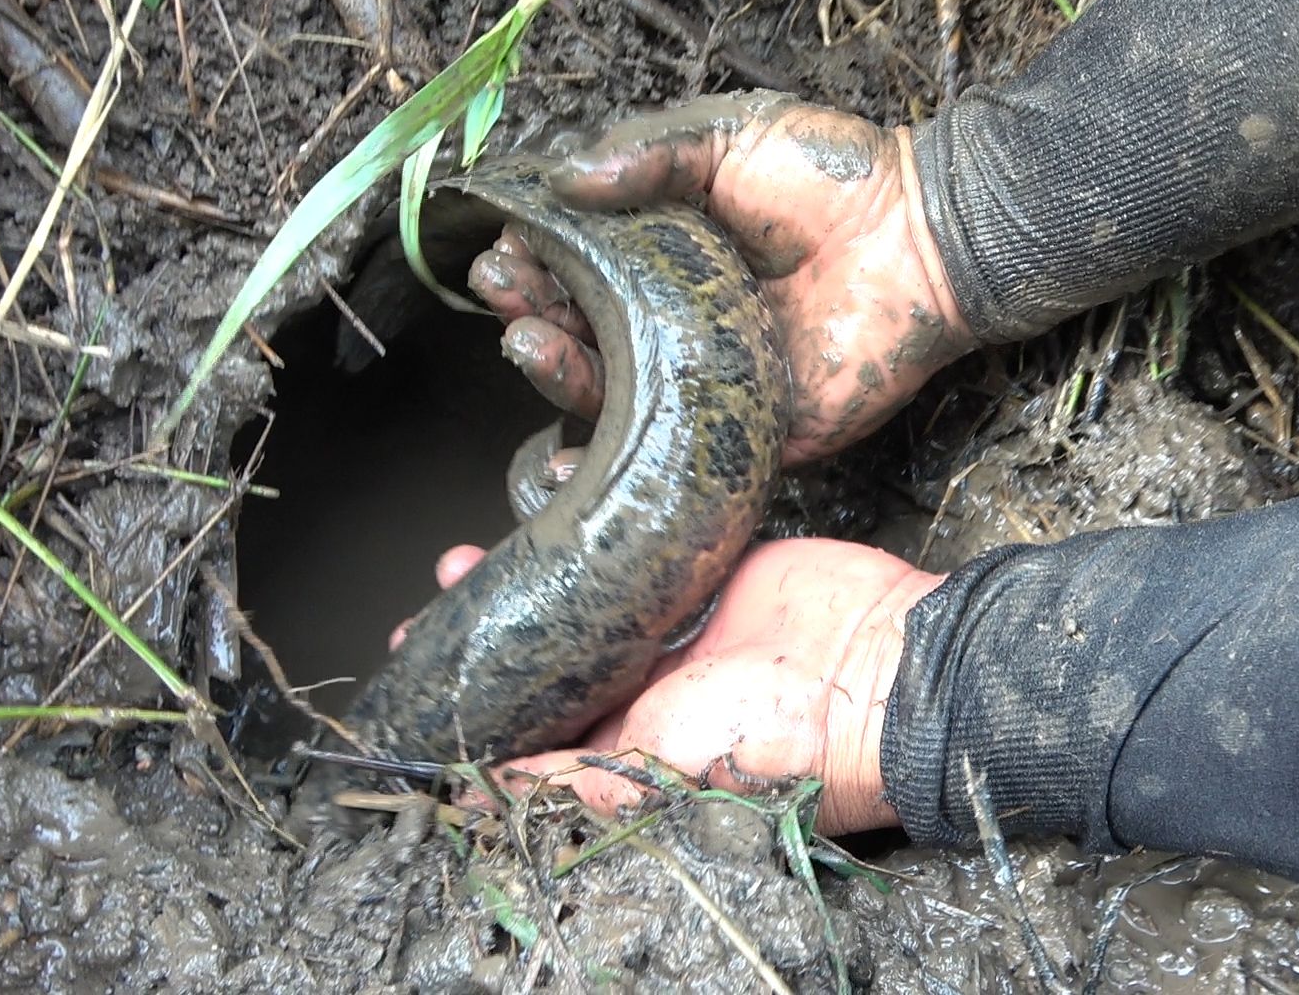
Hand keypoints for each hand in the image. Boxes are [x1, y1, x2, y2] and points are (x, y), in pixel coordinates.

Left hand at [391, 538, 943, 833]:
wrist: (879, 670)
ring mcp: (675, 618)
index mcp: (629, 740)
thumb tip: (478, 791)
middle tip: (435, 604)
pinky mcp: (704, 563)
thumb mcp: (655, 774)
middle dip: (488, 629)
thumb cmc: (775, 747)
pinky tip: (542, 506)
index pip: (535, 725)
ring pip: (581, 592)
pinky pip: (636, 542)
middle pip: (550, 651)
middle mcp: (645, 681)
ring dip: (525, 573)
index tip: (419, 676)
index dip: (477, 702)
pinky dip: (588, 524)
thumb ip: (567, 777)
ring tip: (466, 559)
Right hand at [469, 91, 975, 465]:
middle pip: (582, 333)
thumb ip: (650, 156)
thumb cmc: (833, 178)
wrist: (922, 236)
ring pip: (611, 395)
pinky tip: (563, 459)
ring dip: (558, 371)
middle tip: (505, 292)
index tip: (505, 248)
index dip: (537, 261)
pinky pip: (670, 459)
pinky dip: (612, 466)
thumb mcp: (730, 139)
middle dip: (531, 312)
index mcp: (665, 257)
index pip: (579, 268)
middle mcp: (675, 323)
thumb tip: (564, 179)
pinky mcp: (744, 434)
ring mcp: (705, 382)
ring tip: (527, 341)